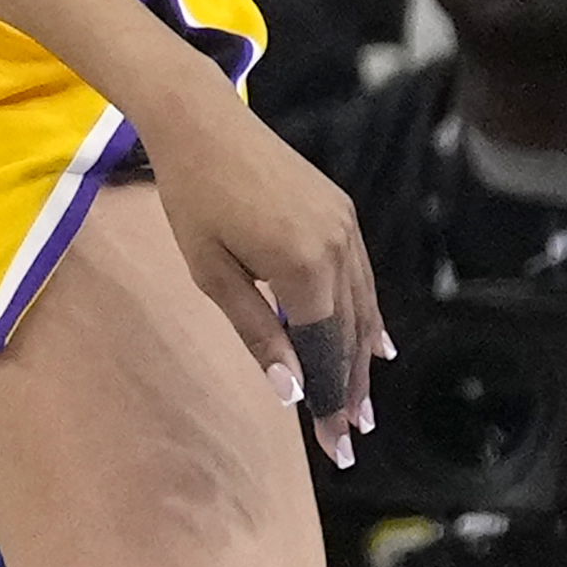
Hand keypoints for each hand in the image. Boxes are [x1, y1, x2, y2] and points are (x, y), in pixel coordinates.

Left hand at [141, 94, 388, 465]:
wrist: (201, 120)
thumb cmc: (192, 196)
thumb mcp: (212, 271)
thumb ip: (256, 331)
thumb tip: (292, 391)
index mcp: (302, 266)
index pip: (325, 351)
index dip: (330, 400)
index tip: (336, 447)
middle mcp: (336, 247)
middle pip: (350, 334)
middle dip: (350, 388)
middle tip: (350, 437)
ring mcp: (345, 225)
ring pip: (361, 306)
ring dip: (362, 357)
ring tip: (361, 404)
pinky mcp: (342, 210)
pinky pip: (361, 275)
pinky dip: (366, 313)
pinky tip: (375, 343)